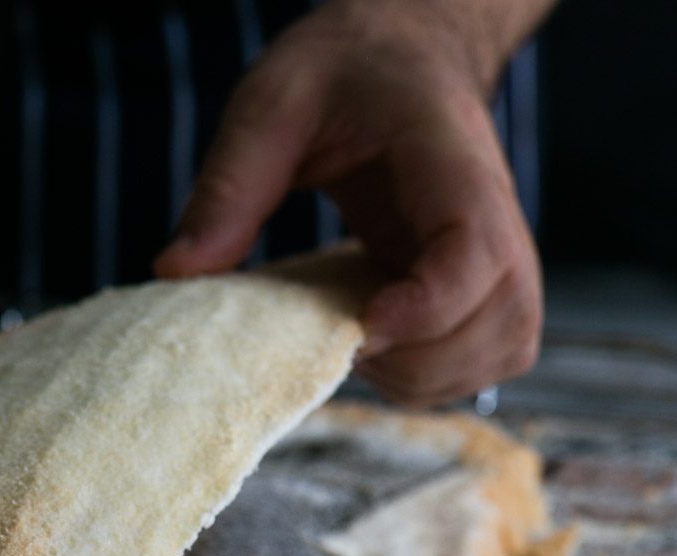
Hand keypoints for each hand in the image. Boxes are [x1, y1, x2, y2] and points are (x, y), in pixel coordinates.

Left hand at [154, 0, 544, 406]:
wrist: (403, 57)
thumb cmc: (346, 74)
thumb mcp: (272, 102)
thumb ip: (229, 184)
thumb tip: (175, 270)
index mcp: (451, 164)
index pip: (475, 256)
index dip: (426, 310)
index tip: (361, 323)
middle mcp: (498, 217)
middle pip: (500, 325)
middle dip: (414, 358)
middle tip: (341, 331)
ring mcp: (501, 259)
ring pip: (499, 353)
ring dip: (422, 375)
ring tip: (358, 338)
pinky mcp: (487, 290)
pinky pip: (484, 361)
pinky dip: (431, 376)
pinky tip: (380, 341)